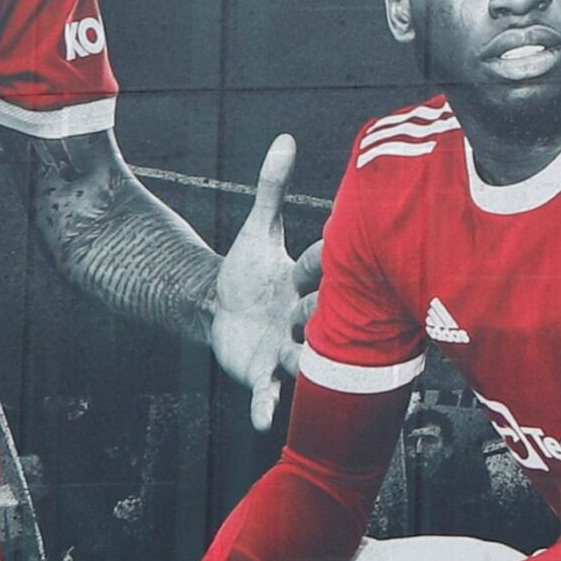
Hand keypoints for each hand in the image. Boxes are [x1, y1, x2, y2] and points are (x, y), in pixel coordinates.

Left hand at [210, 132, 314, 429]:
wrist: (219, 310)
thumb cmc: (245, 270)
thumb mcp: (258, 230)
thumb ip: (271, 187)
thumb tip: (285, 139)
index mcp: (303, 282)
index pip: (318, 269)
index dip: (325, 261)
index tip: (342, 248)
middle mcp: (303, 318)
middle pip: (317, 317)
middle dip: (321, 317)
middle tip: (327, 315)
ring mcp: (285, 349)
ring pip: (302, 360)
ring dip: (304, 367)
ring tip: (307, 376)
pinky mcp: (262, 375)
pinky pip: (269, 395)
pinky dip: (267, 407)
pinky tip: (263, 421)